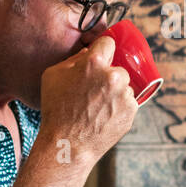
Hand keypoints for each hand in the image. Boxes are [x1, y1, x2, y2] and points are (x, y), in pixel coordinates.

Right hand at [38, 35, 136, 164]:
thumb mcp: (54, 76)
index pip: (108, 42)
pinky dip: (119, 107)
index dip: (102, 50)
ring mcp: (125, 95)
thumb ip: (73, 59)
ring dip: (115, 92)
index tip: (100, 57)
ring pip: (124, 86)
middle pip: (118, 67)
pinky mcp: (132, 111)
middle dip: (108, 76)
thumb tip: (88, 53)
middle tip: (93, 91)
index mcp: (94, 63)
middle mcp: (114, 76)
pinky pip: (127, 102)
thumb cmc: (56, 110)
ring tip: (96, 107)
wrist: (68, 144)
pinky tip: (103, 116)